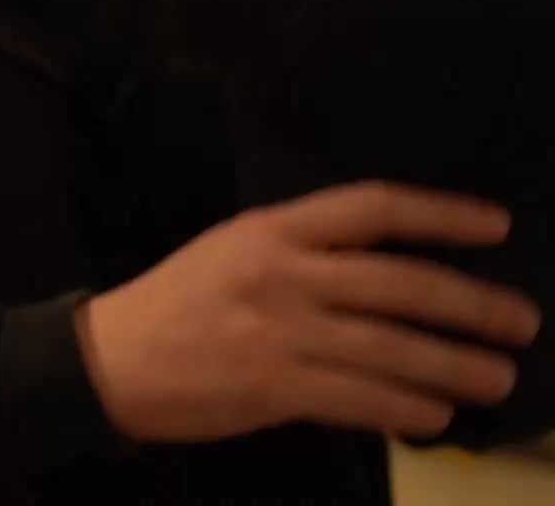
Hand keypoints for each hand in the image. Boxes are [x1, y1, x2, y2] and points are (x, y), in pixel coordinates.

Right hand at [76, 180, 542, 441]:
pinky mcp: (273, 386)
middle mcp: (283, 274)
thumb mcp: (233, 251)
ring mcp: (280, 332)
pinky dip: (405, 408)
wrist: (112, 358)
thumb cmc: (177, 301)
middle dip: (471, 304)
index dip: (441, 214)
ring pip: (391, 348)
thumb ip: (302, 255)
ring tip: (498, 377)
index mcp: (272, 231)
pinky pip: (360, 398)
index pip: (371, 209)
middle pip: (400, 283)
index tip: (497, 226)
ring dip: (456, 366)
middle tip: (522, 321)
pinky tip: (435, 416)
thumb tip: (389, 277)